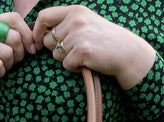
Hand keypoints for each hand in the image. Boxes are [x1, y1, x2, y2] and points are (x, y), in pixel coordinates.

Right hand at [0, 13, 35, 98]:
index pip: (15, 18)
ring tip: (0, 69)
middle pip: (15, 39)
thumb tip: (32, 43)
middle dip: (18, 56)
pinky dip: (0, 72)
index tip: (32, 50)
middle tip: (10, 64)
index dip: (28, 34)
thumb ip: (6, 39)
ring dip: (8, 66)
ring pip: (7, 53)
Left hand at [32, 6, 155, 89]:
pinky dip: (75, 68)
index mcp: (75, 11)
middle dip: (57, 50)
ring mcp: (78, 35)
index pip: (44, 16)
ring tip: (85, 56)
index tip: (37, 43)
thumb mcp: (86, 23)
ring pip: (56, 55)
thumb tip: (40, 36)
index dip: (36, 31)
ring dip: (67, 60)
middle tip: (75, 51)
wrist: (127, 53)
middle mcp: (75, 20)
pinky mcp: (82, 51)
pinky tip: (88, 63)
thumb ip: (66, 25)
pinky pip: (66, 65)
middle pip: (47, 41)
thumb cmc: (105, 41)